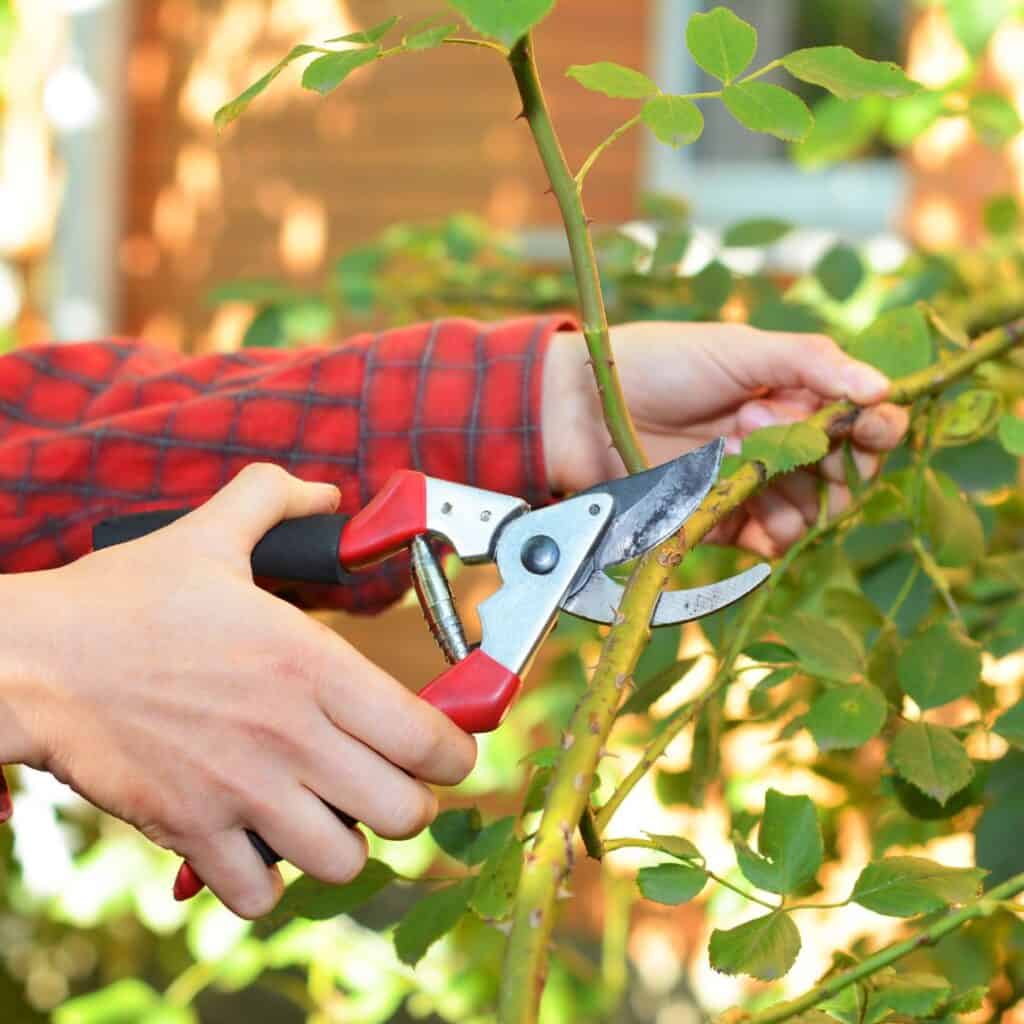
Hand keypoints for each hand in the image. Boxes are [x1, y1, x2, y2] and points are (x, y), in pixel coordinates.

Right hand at [0, 465, 475, 917]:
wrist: (35, 658)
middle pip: (404, 812)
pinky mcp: (191, 832)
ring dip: (346, 844)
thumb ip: (275, 499)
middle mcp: (291, 735)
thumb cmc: (125, 599)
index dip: (456, 753)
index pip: (429, 739)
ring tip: (328, 814)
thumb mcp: (210, 533)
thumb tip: (323, 492)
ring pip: (344, 863)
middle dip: (409, 802)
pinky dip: (270, 882)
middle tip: (387, 780)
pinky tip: (261, 842)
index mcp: (312, 664)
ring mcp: (242, 791)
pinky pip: (261, 896)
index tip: (446, 749)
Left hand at [542, 322, 908, 556]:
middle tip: (766, 423)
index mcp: (793, 396)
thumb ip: (811, 362)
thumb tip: (884, 388)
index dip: (876, 428)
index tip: (874, 425)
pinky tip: (740, 498)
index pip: (860, 423)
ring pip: (812, 512)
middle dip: (829, 459)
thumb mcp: (740, 348)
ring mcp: (753, 485)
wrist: (584, 408)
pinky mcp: (723, 520)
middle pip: (844, 475)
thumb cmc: (659, 364)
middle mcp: (780, 443)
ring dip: (790, 486)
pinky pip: (770, 540)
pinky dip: (770, 528)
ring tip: (734, 445)